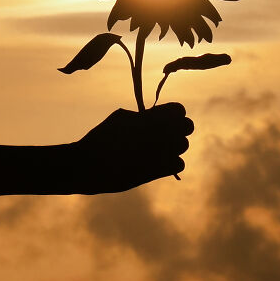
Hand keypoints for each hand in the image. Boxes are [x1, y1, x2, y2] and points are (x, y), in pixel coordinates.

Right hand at [72, 102, 192, 193]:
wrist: (91, 165)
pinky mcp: (160, 170)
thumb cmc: (101, 137)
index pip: (180, 110)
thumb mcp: (121, 117)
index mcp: (153, 117)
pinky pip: (180, 164)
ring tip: (156, 148)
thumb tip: (156, 117)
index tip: (163, 118)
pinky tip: (157, 162)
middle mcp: (162, 133)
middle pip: (188, 126)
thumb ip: (143, 115)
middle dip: (178, 128)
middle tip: (164, 133)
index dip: (173, 113)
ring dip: (174, 146)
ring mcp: (163, 152)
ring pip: (184, 145)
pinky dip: (171, 163)